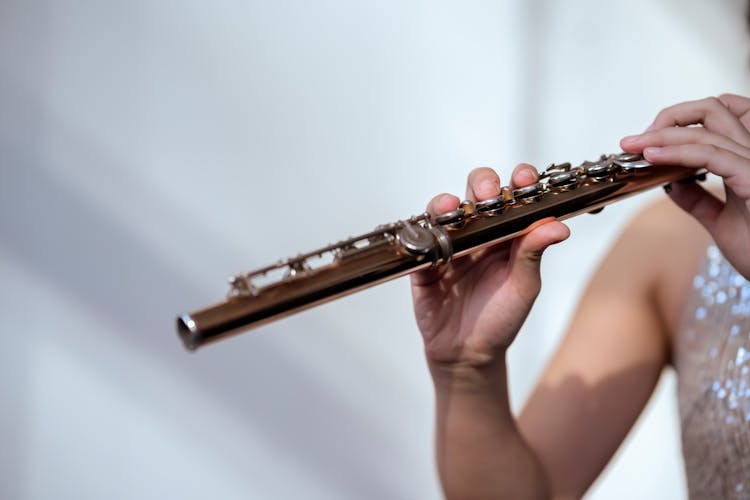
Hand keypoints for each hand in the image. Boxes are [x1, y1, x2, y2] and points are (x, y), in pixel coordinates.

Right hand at [411, 165, 569, 369]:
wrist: (468, 353)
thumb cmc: (501, 318)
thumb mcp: (524, 286)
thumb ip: (534, 253)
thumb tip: (559, 226)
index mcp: (506, 233)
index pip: (513, 196)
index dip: (519, 181)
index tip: (524, 180)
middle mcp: (478, 232)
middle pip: (476, 191)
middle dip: (483, 184)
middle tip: (488, 195)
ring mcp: (449, 243)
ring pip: (444, 208)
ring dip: (448, 203)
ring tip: (453, 208)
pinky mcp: (423, 260)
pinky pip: (419, 238)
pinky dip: (422, 230)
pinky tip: (431, 232)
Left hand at [620, 94, 749, 278]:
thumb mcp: (722, 223)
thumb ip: (698, 200)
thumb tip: (671, 183)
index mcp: (748, 161)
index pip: (717, 120)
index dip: (680, 122)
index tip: (646, 142)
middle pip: (713, 110)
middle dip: (667, 119)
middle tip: (632, 141)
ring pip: (706, 129)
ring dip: (661, 135)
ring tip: (631, 146)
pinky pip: (711, 155)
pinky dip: (676, 152)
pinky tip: (651, 156)